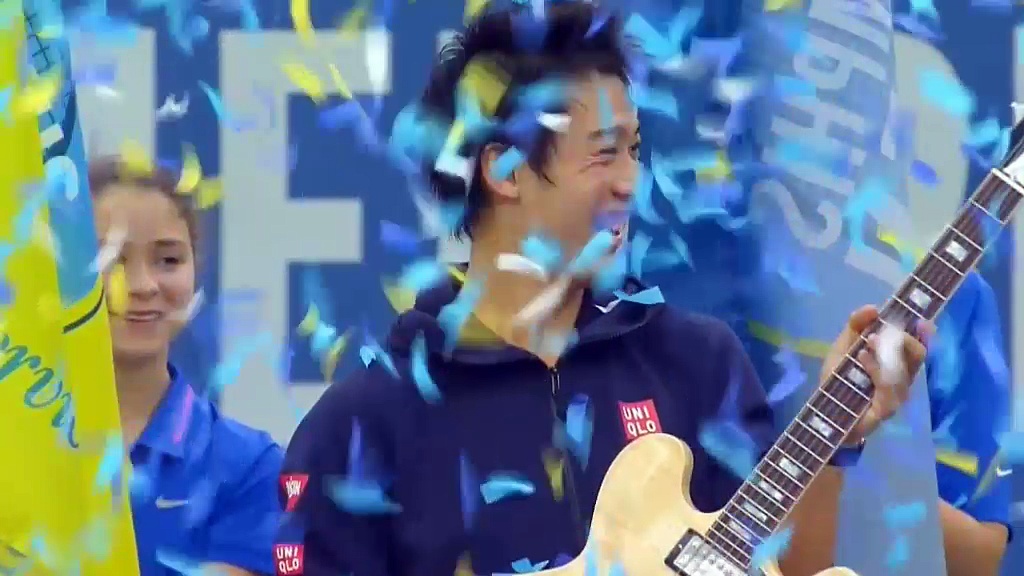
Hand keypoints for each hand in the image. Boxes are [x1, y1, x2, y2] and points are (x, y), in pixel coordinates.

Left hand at [820, 305, 932, 446]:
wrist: (825, 411)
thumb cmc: (838, 378)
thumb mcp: (843, 347)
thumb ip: (856, 326)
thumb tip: (873, 308)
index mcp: (897, 361)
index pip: (919, 344)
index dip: (924, 331)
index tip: (920, 319)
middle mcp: (903, 378)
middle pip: (918, 354)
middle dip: (901, 339)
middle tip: (876, 334)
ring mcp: (897, 395)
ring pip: (903, 370)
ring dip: (884, 354)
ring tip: (864, 347)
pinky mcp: (887, 409)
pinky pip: (888, 387)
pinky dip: (876, 369)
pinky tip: (862, 359)